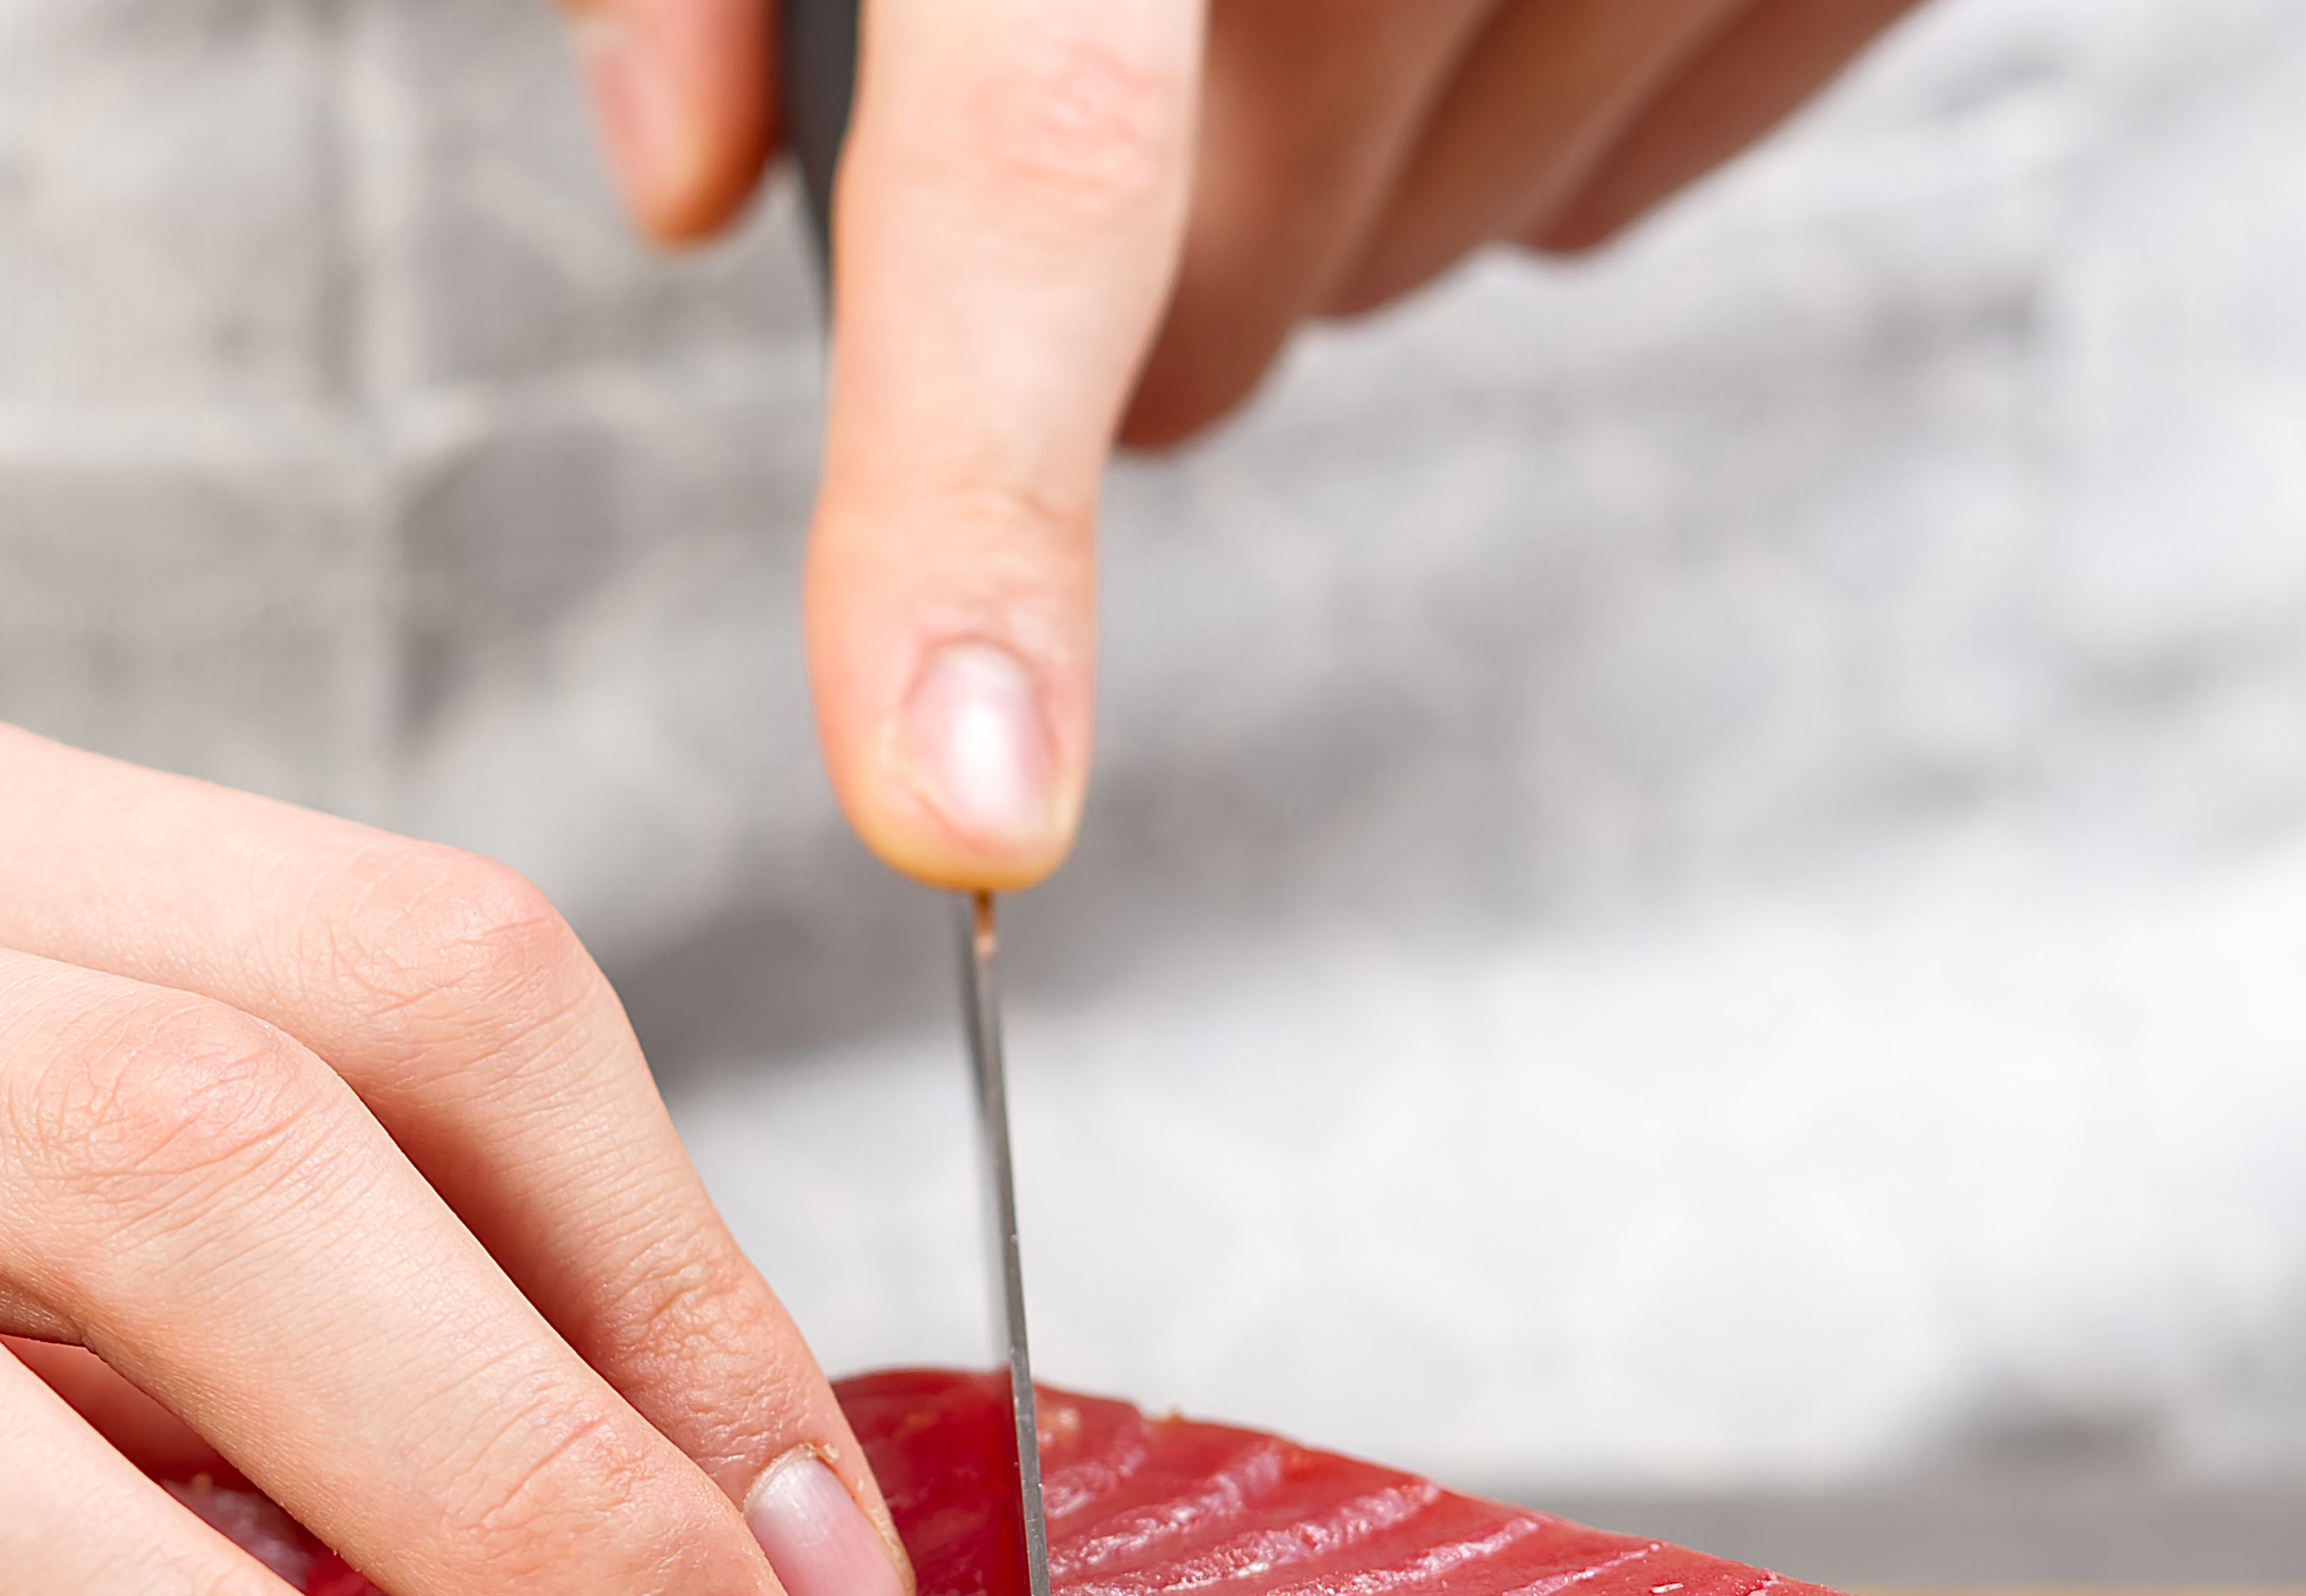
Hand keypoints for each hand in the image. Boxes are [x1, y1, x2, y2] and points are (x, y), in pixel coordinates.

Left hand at [558, 0, 1928, 884]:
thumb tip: (685, 192)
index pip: (1036, 186)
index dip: (968, 524)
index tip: (960, 809)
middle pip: (1215, 311)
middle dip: (1129, 268)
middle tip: (1116, 45)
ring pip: (1420, 261)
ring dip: (1338, 168)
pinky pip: (1620, 178)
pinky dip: (1524, 104)